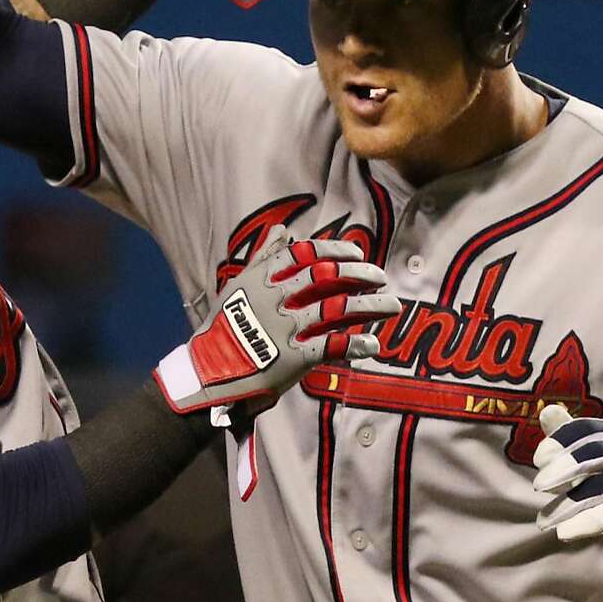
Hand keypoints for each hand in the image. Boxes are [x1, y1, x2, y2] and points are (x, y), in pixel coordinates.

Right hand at [155, 225, 398, 419]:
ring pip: (338, 309)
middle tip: (380, 276)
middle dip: (359, 274)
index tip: (356, 253)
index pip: (305, 254)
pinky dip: (356, 344)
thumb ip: (264, 257)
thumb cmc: (223, 327)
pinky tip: (373, 344)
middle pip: (327, 277)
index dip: (335, 250)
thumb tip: (283, 230)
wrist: (210, 371)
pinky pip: (333, 347)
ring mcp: (287, 328)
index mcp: (263, 279)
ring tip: (392, 304)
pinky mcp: (295, 358)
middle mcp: (278, 299)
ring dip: (370, 305)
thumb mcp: (239, 285)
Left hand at [532, 405, 602, 567]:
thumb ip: (567, 436)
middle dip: (560, 469)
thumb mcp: (591, 458)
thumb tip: (547, 410)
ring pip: (596, 490)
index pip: (585, 430)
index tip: (540, 459)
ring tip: (543, 521)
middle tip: (538, 485)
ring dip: (565, 506)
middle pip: (591, 456)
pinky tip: (564, 533)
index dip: (560, 441)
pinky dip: (586, 523)